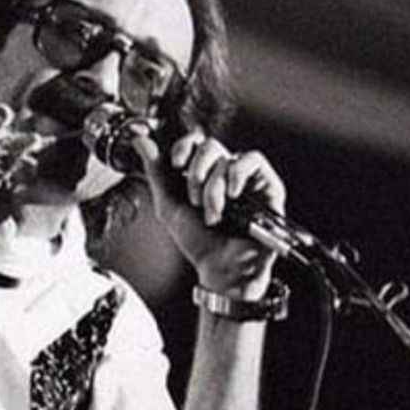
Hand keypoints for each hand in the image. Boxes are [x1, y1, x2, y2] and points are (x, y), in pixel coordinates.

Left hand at [135, 130, 286, 299]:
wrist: (222, 267)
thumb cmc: (200, 242)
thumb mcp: (168, 206)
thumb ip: (156, 173)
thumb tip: (141, 142)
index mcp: (202, 174)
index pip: (194, 142)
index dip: (183, 147)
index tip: (175, 164)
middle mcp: (224, 173)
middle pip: (209, 145)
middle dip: (197, 172)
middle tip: (194, 200)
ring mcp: (246, 178)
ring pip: (227, 158)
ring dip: (214, 188)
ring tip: (213, 214)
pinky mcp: (268, 185)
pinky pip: (254, 160)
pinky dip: (238, 175)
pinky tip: (233, 196)